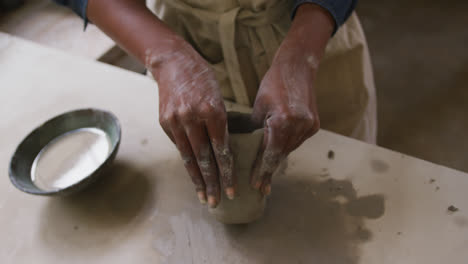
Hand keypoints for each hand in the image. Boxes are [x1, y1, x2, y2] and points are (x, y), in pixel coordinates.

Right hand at [149, 40, 233, 207]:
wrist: (174, 63)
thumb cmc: (203, 79)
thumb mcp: (218, 97)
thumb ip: (221, 123)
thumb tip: (224, 151)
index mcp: (213, 111)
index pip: (221, 150)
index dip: (227, 172)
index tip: (232, 189)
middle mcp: (193, 118)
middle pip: (204, 158)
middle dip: (212, 183)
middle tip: (217, 201)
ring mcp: (176, 121)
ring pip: (188, 157)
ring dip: (197, 179)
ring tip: (204, 197)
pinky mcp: (165, 122)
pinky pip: (179, 147)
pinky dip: (188, 162)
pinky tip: (194, 175)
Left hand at [251, 53, 319, 194]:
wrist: (298, 67)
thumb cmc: (273, 83)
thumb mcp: (259, 106)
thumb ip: (254, 129)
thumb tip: (243, 148)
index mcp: (283, 122)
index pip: (270, 154)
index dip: (262, 171)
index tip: (256, 186)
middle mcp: (299, 126)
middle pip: (281, 155)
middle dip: (269, 170)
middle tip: (261, 186)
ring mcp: (310, 126)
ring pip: (290, 150)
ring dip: (278, 160)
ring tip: (266, 174)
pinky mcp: (315, 125)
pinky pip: (297, 142)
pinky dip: (286, 147)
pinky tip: (278, 154)